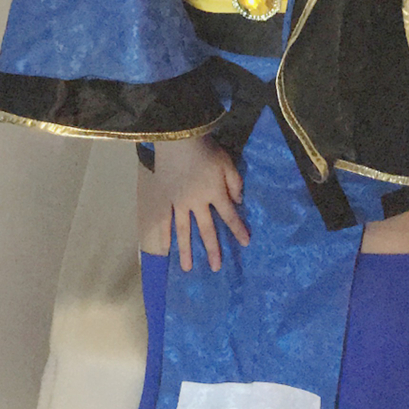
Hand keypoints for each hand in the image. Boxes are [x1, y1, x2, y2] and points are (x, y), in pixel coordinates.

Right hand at [139, 135, 249, 272]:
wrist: (178, 139)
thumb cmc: (205, 149)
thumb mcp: (227, 162)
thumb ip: (235, 183)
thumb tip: (238, 202)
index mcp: (215, 193)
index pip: (229, 216)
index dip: (237, 229)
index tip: (245, 242)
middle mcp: (197, 203)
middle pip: (206, 229)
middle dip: (213, 249)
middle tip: (215, 267)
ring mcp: (179, 203)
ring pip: (184, 231)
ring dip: (186, 250)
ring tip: (187, 268)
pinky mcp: (165, 199)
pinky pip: (164, 220)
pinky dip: (164, 235)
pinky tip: (164, 250)